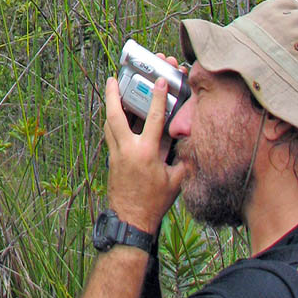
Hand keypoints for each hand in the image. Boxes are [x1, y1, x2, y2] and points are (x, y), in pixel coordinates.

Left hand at [104, 76, 184, 234]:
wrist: (131, 220)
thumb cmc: (155, 202)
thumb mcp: (176, 180)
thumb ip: (182, 158)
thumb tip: (189, 140)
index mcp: (146, 153)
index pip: (154, 118)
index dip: (158, 98)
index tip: (160, 81)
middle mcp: (128, 149)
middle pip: (116, 115)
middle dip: (114, 94)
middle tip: (113, 78)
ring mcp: (116, 153)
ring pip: (109, 123)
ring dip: (110, 105)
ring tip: (112, 90)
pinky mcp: (111, 159)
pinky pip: (110, 134)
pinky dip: (112, 121)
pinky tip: (115, 115)